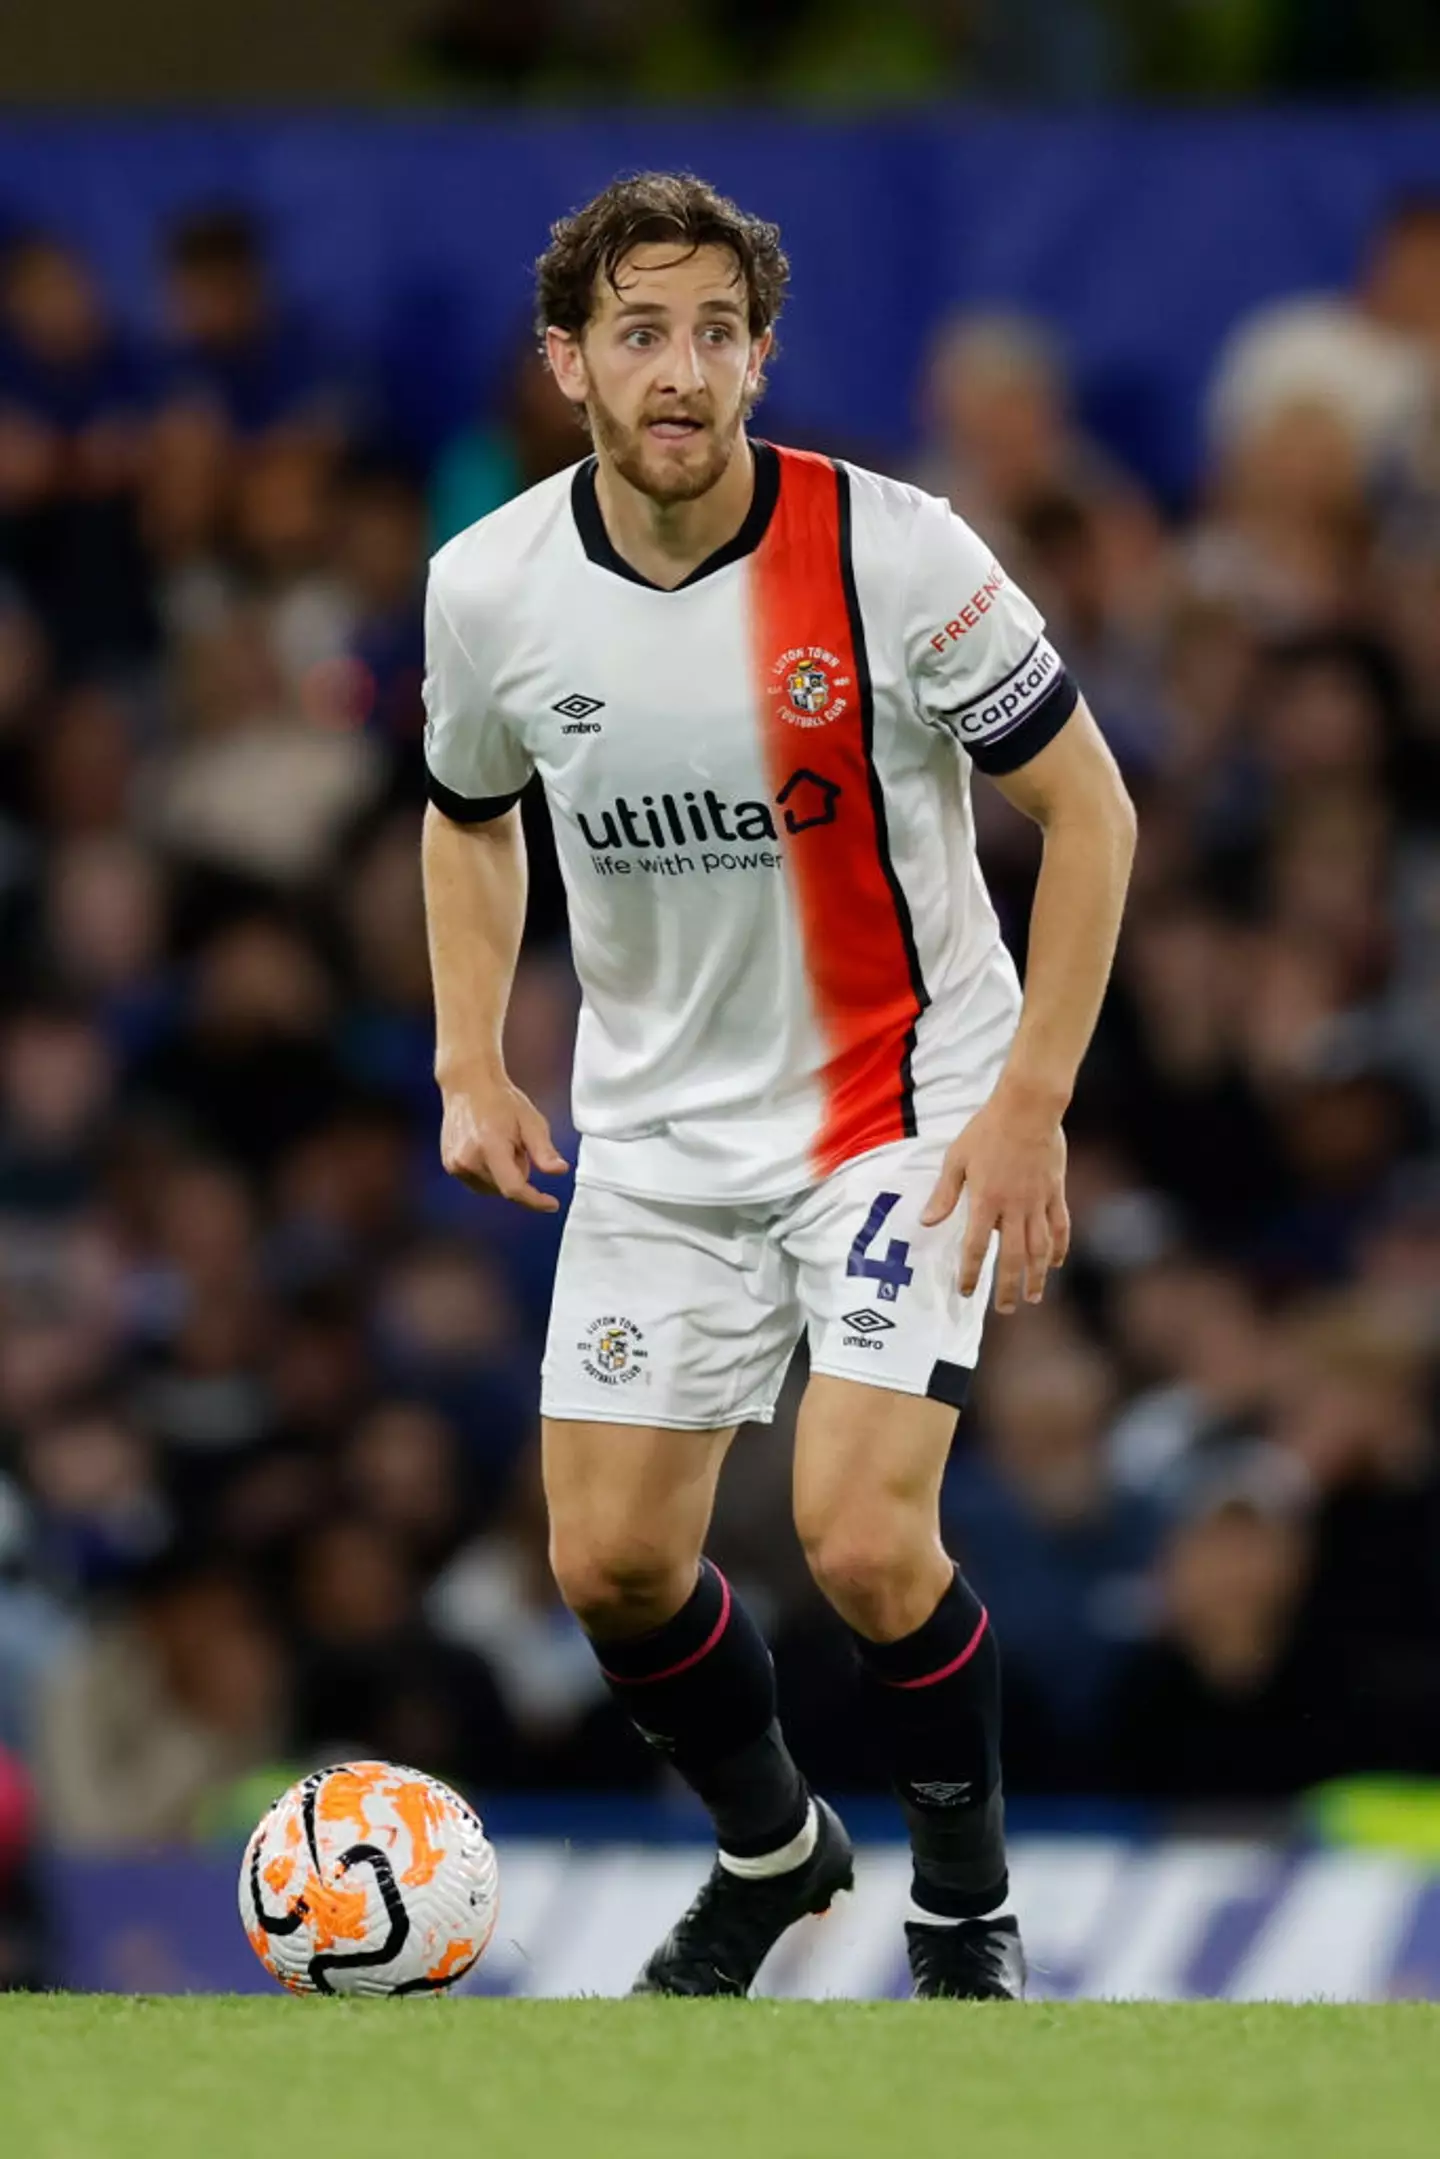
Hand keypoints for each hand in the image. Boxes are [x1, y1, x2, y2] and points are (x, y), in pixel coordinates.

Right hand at [439, 1072, 569, 1212]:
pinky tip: (488, 1148)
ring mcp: (455, 1164)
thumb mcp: (531, 1122)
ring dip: (503, 1175)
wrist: (469, 1086)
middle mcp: (468, 1159)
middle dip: (518, 1173)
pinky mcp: (450, 1166)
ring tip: (500, 1144)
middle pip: (505, 1188)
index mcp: (490, 1147)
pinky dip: (489, 1173)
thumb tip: (559, 1171)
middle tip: (517, 1145)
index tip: (551, 1204)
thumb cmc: (501, 1101)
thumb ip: (544, 1150)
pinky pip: (478, 1182)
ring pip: (492, 1188)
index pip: (514, 1188)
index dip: (534, 1200)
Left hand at [920, 1087, 1069, 1312]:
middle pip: (1011, 1258)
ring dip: (1036, 1276)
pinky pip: (1059, 1227)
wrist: (1028, 1108)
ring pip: (1038, 1249)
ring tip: (1033, 1297)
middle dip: (1007, 1288)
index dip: (969, 1273)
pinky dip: (1059, 1248)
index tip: (965, 1292)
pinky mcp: (1055, 1192)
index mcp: (984, 1201)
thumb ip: (944, 1194)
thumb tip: (927, 1222)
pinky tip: (1056, 1263)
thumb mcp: (956, 1159)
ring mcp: (1037, 1202)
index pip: (974, 1248)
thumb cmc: (986, 1130)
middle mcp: (1013, 1208)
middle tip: (1005, 1309)